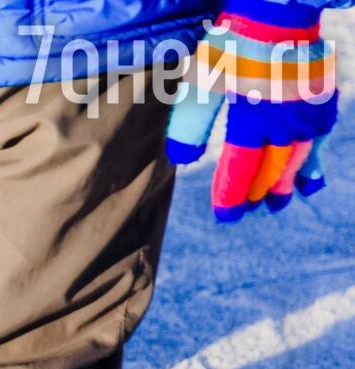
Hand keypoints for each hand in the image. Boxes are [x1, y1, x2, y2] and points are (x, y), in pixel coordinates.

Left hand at [167, 1, 338, 220]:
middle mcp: (284, 122)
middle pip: (270, 170)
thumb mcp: (200, 83)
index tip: (225, 216)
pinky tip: (310, 184)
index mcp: (252, 120)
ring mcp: (306, 113)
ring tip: (276, 205)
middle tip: (245, 214)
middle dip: (256, 194)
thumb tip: (181, 162)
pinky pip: (318, 142)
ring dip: (285, 185)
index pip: (240, 170)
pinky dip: (313, 165)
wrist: (277, 11)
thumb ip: (190, 125)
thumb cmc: (232, 47)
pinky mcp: (319, 102)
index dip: (231, 195)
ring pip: (296, 160)